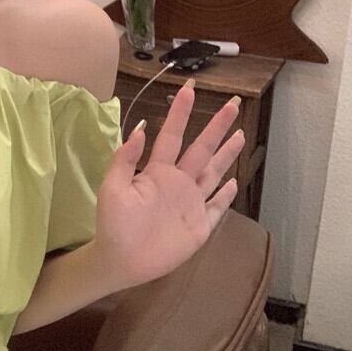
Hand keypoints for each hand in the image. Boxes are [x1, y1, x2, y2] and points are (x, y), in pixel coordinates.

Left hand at [93, 81, 244, 288]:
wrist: (120, 261)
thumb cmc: (112, 224)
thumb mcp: (112, 188)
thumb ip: (125, 159)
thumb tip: (141, 128)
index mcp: (156, 171)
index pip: (172, 135)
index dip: (181, 113)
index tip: (189, 89)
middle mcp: (177, 182)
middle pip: (201, 149)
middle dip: (217, 126)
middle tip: (233, 103)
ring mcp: (190, 203)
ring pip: (213, 173)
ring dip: (226, 154)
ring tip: (240, 134)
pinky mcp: (200, 226)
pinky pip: (216, 207)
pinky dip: (226, 195)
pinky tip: (234, 182)